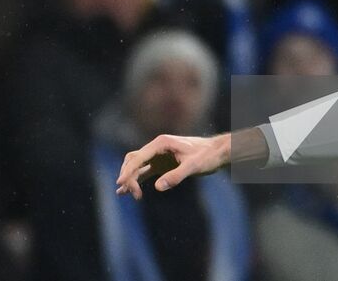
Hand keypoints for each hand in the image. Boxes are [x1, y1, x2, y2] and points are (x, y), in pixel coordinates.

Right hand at [115, 133, 229, 199]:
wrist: (217, 152)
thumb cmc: (207, 156)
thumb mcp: (193, 166)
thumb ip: (176, 176)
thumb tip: (157, 187)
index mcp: (161, 143)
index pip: (138, 157)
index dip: (128, 171)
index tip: (120, 184)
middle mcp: (157, 147)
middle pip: (133, 160)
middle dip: (129, 176)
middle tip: (135, 195)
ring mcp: (158, 156)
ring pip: (137, 165)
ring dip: (131, 179)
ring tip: (126, 195)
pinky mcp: (162, 164)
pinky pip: (144, 171)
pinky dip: (136, 180)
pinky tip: (129, 191)